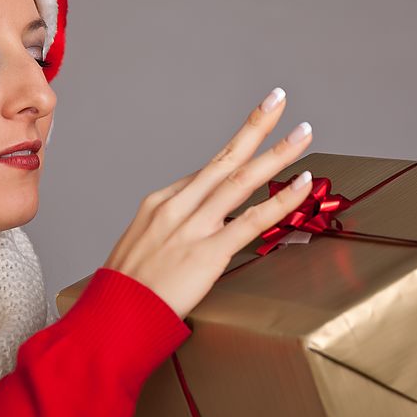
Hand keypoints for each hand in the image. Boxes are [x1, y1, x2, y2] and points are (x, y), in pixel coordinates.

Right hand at [102, 87, 313, 319]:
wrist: (113, 317)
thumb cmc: (125, 292)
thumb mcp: (140, 247)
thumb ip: (169, 231)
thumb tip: (193, 228)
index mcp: (160, 203)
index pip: (204, 174)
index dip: (234, 154)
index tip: (253, 137)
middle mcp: (177, 207)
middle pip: (224, 158)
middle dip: (255, 127)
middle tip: (278, 100)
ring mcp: (194, 227)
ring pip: (241, 180)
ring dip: (277, 153)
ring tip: (303, 133)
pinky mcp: (209, 253)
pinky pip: (252, 220)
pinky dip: (280, 200)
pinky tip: (301, 184)